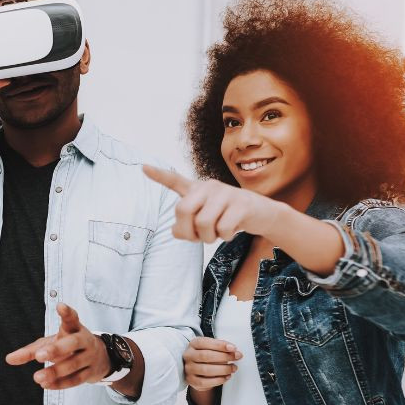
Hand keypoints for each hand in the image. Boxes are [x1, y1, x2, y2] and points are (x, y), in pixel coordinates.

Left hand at [6, 303, 110, 389]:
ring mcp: (89, 357)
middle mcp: (84, 340)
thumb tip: (9, 359)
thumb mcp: (50, 343)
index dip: (67, 313)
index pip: (72, 318)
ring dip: (55, 372)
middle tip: (40, 355)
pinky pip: (76, 379)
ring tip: (37, 377)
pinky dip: (61, 383)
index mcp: (74, 329)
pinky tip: (47, 385)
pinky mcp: (90, 372)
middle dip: (56, 349)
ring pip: (73, 364)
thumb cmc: (68, 346)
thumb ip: (30, 351)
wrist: (99, 358)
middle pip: (72, 343)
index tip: (60, 306)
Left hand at [143, 165, 287, 242]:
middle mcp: (208, 187)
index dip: (159, 176)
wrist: (261, 214)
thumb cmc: (226, 218)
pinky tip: (232, 230)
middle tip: (198, 237)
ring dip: (209, 237)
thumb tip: (176, 231)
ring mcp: (225, 193)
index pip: (175, 181)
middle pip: (183, 210)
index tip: (142, 167)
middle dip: (188, 231)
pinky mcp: (241, 203)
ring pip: (204, 223)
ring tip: (217, 233)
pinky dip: (225, 237)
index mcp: (197, 190)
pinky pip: (223, 229)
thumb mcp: (204, 222)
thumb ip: (185, 227)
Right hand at [183, 337, 241, 390]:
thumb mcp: (212, 347)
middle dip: (224, 357)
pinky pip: (205, 382)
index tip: (233, 348)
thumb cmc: (206, 356)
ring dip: (223, 369)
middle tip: (236, 357)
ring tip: (233, 368)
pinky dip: (218, 380)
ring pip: (206, 370)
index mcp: (193, 344)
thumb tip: (235, 352)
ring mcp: (189, 369)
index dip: (220, 345)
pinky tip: (226, 376)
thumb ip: (222, 348)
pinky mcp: (191, 380)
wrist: (197, 370)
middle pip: (206, 356)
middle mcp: (189, 356)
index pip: (205, 343)